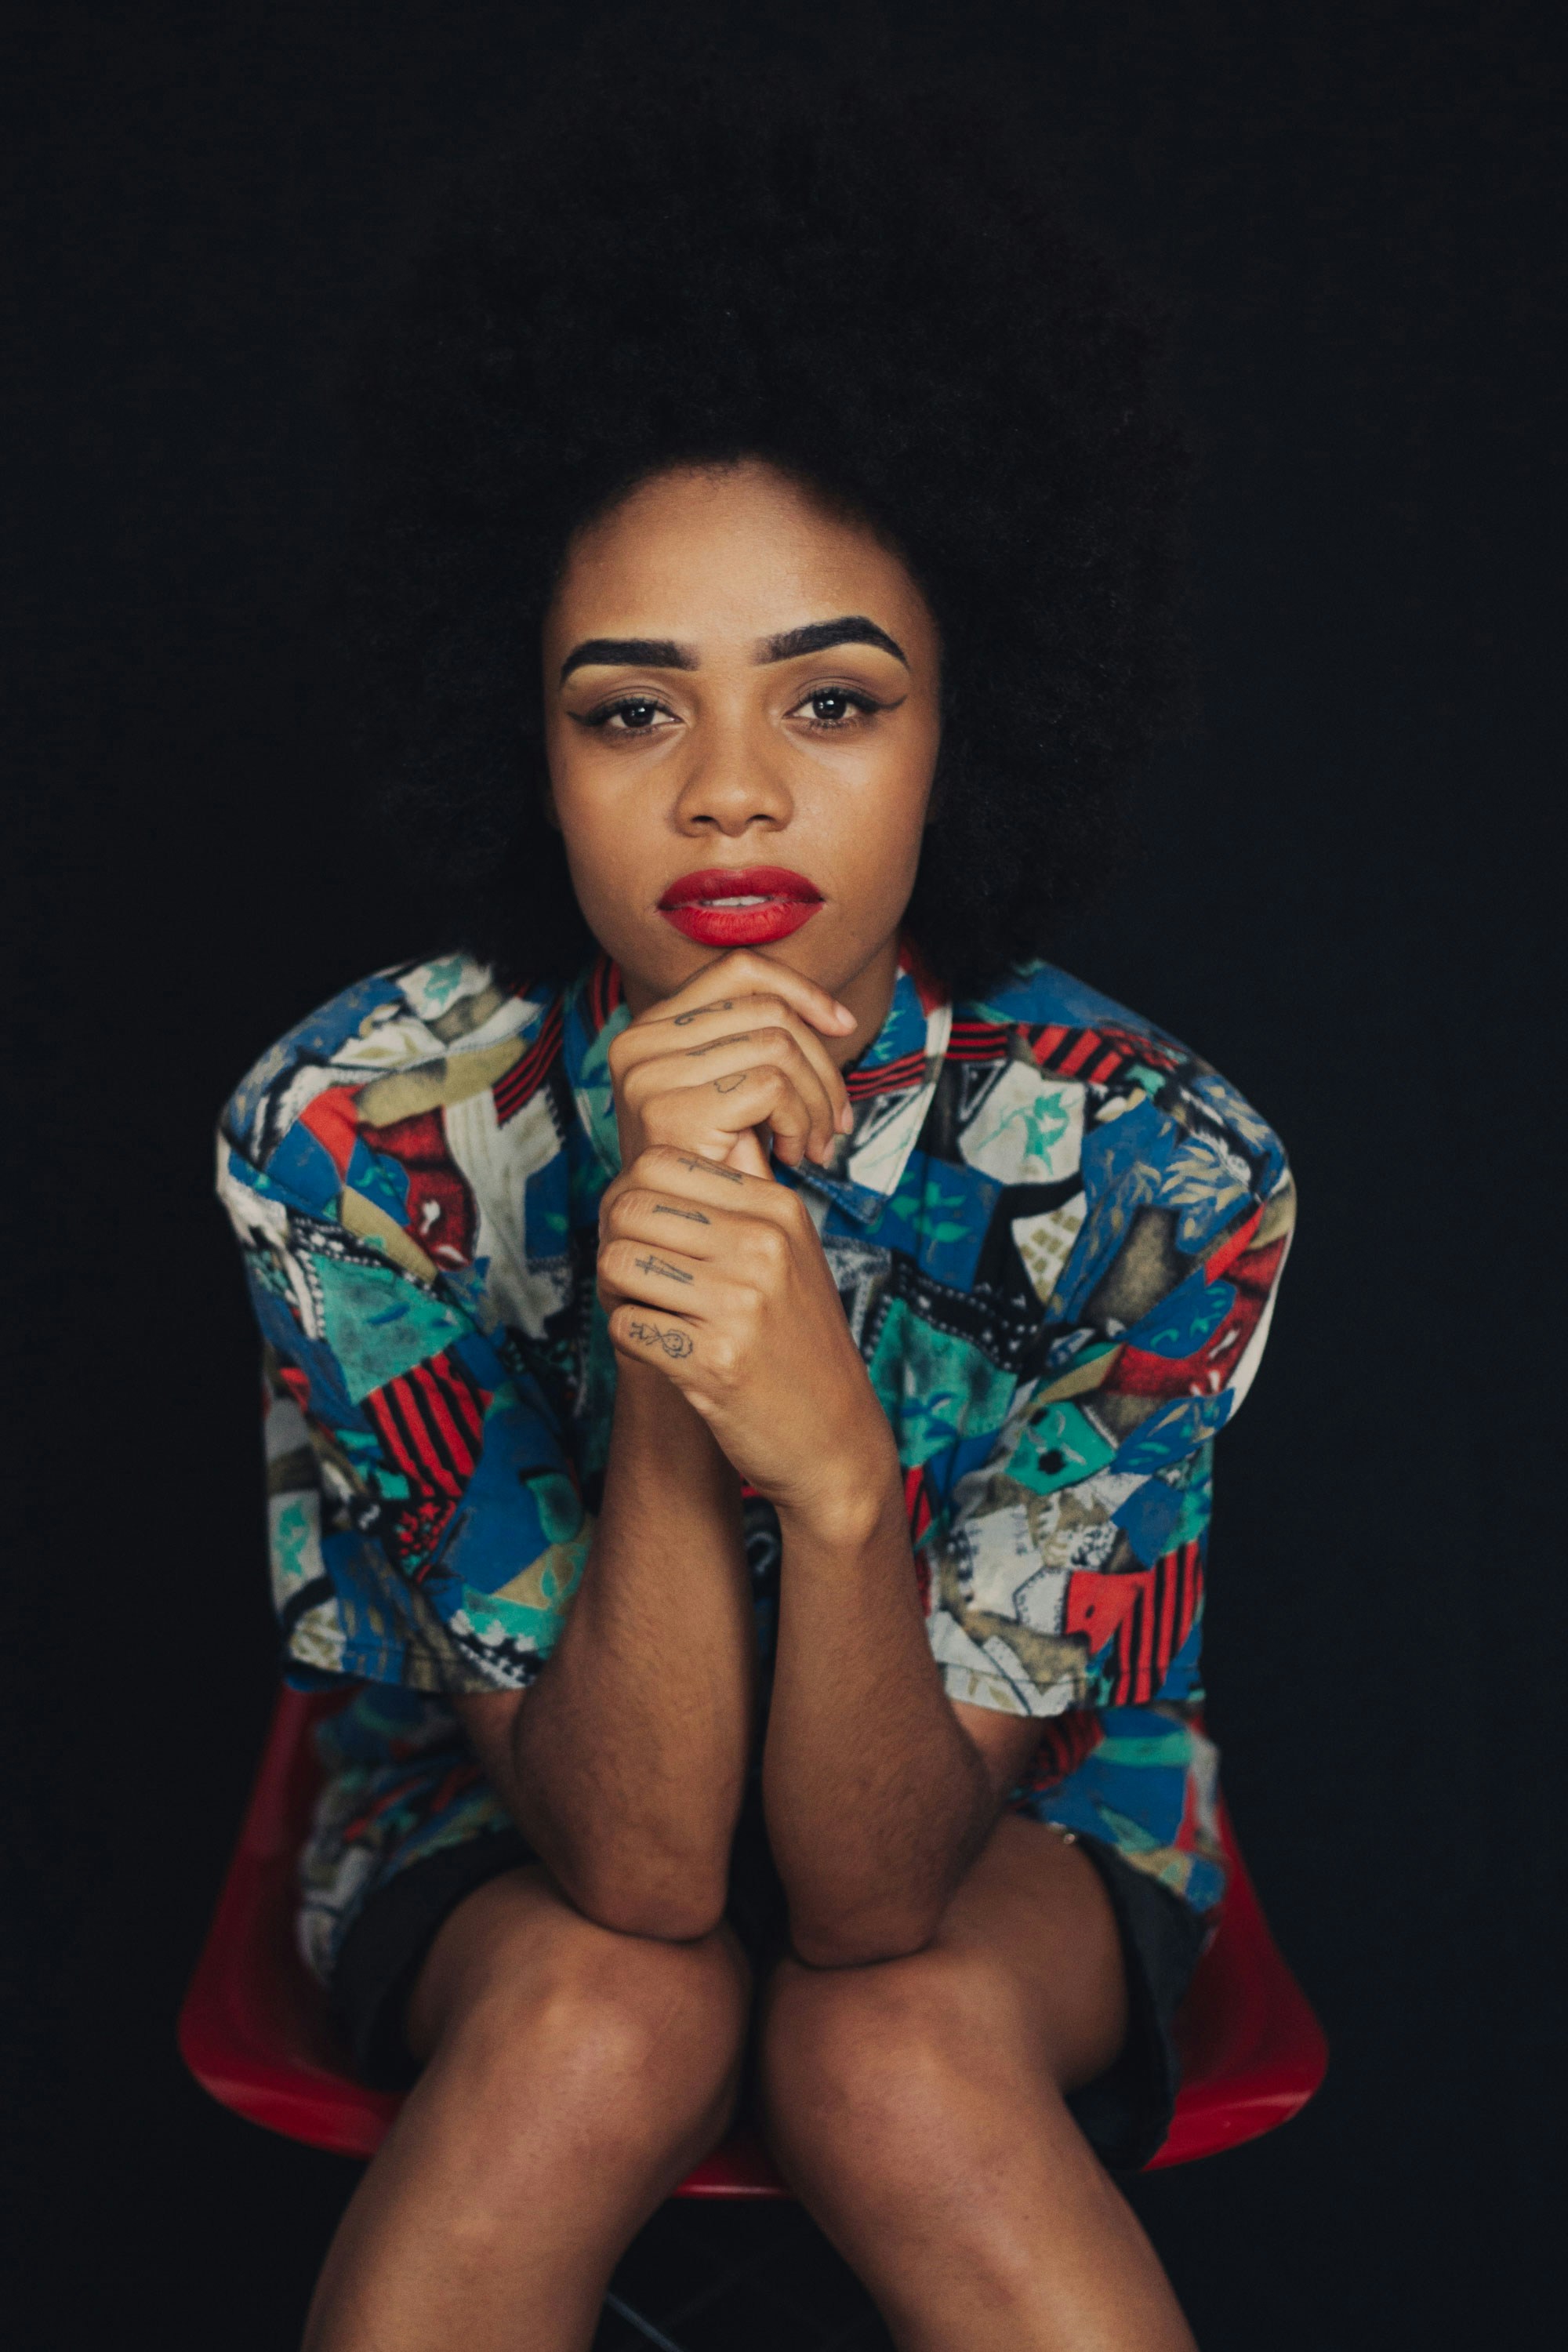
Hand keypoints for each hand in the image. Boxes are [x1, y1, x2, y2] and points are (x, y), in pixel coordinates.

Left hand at [596, 1144, 900, 1524]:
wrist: (834, 1437)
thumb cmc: (799, 1342)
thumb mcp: (791, 1253)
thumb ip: (747, 1195)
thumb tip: (708, 1138)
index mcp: (778, 1209)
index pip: (659, 1162)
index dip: (630, 1197)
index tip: (644, 1233)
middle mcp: (762, 1247)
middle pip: (628, 1208)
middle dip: (614, 1243)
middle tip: (632, 1278)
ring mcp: (740, 1304)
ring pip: (617, 1264)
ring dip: (615, 1293)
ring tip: (646, 1311)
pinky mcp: (714, 1362)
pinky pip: (625, 1327)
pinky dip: (631, 1341)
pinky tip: (662, 1351)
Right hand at [608, 950, 857, 1177]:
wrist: (685, 1248)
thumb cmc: (717, 1172)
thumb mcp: (735, 1095)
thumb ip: (759, 1046)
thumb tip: (835, 1015)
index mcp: (647, 1029)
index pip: (739, 970)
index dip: (802, 990)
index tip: (843, 1026)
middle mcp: (635, 1043)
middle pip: (768, 1009)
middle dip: (821, 1064)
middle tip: (836, 1121)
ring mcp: (647, 1075)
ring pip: (778, 1046)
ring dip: (815, 1101)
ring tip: (815, 1146)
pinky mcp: (670, 1111)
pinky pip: (772, 1085)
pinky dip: (800, 1121)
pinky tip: (792, 1158)